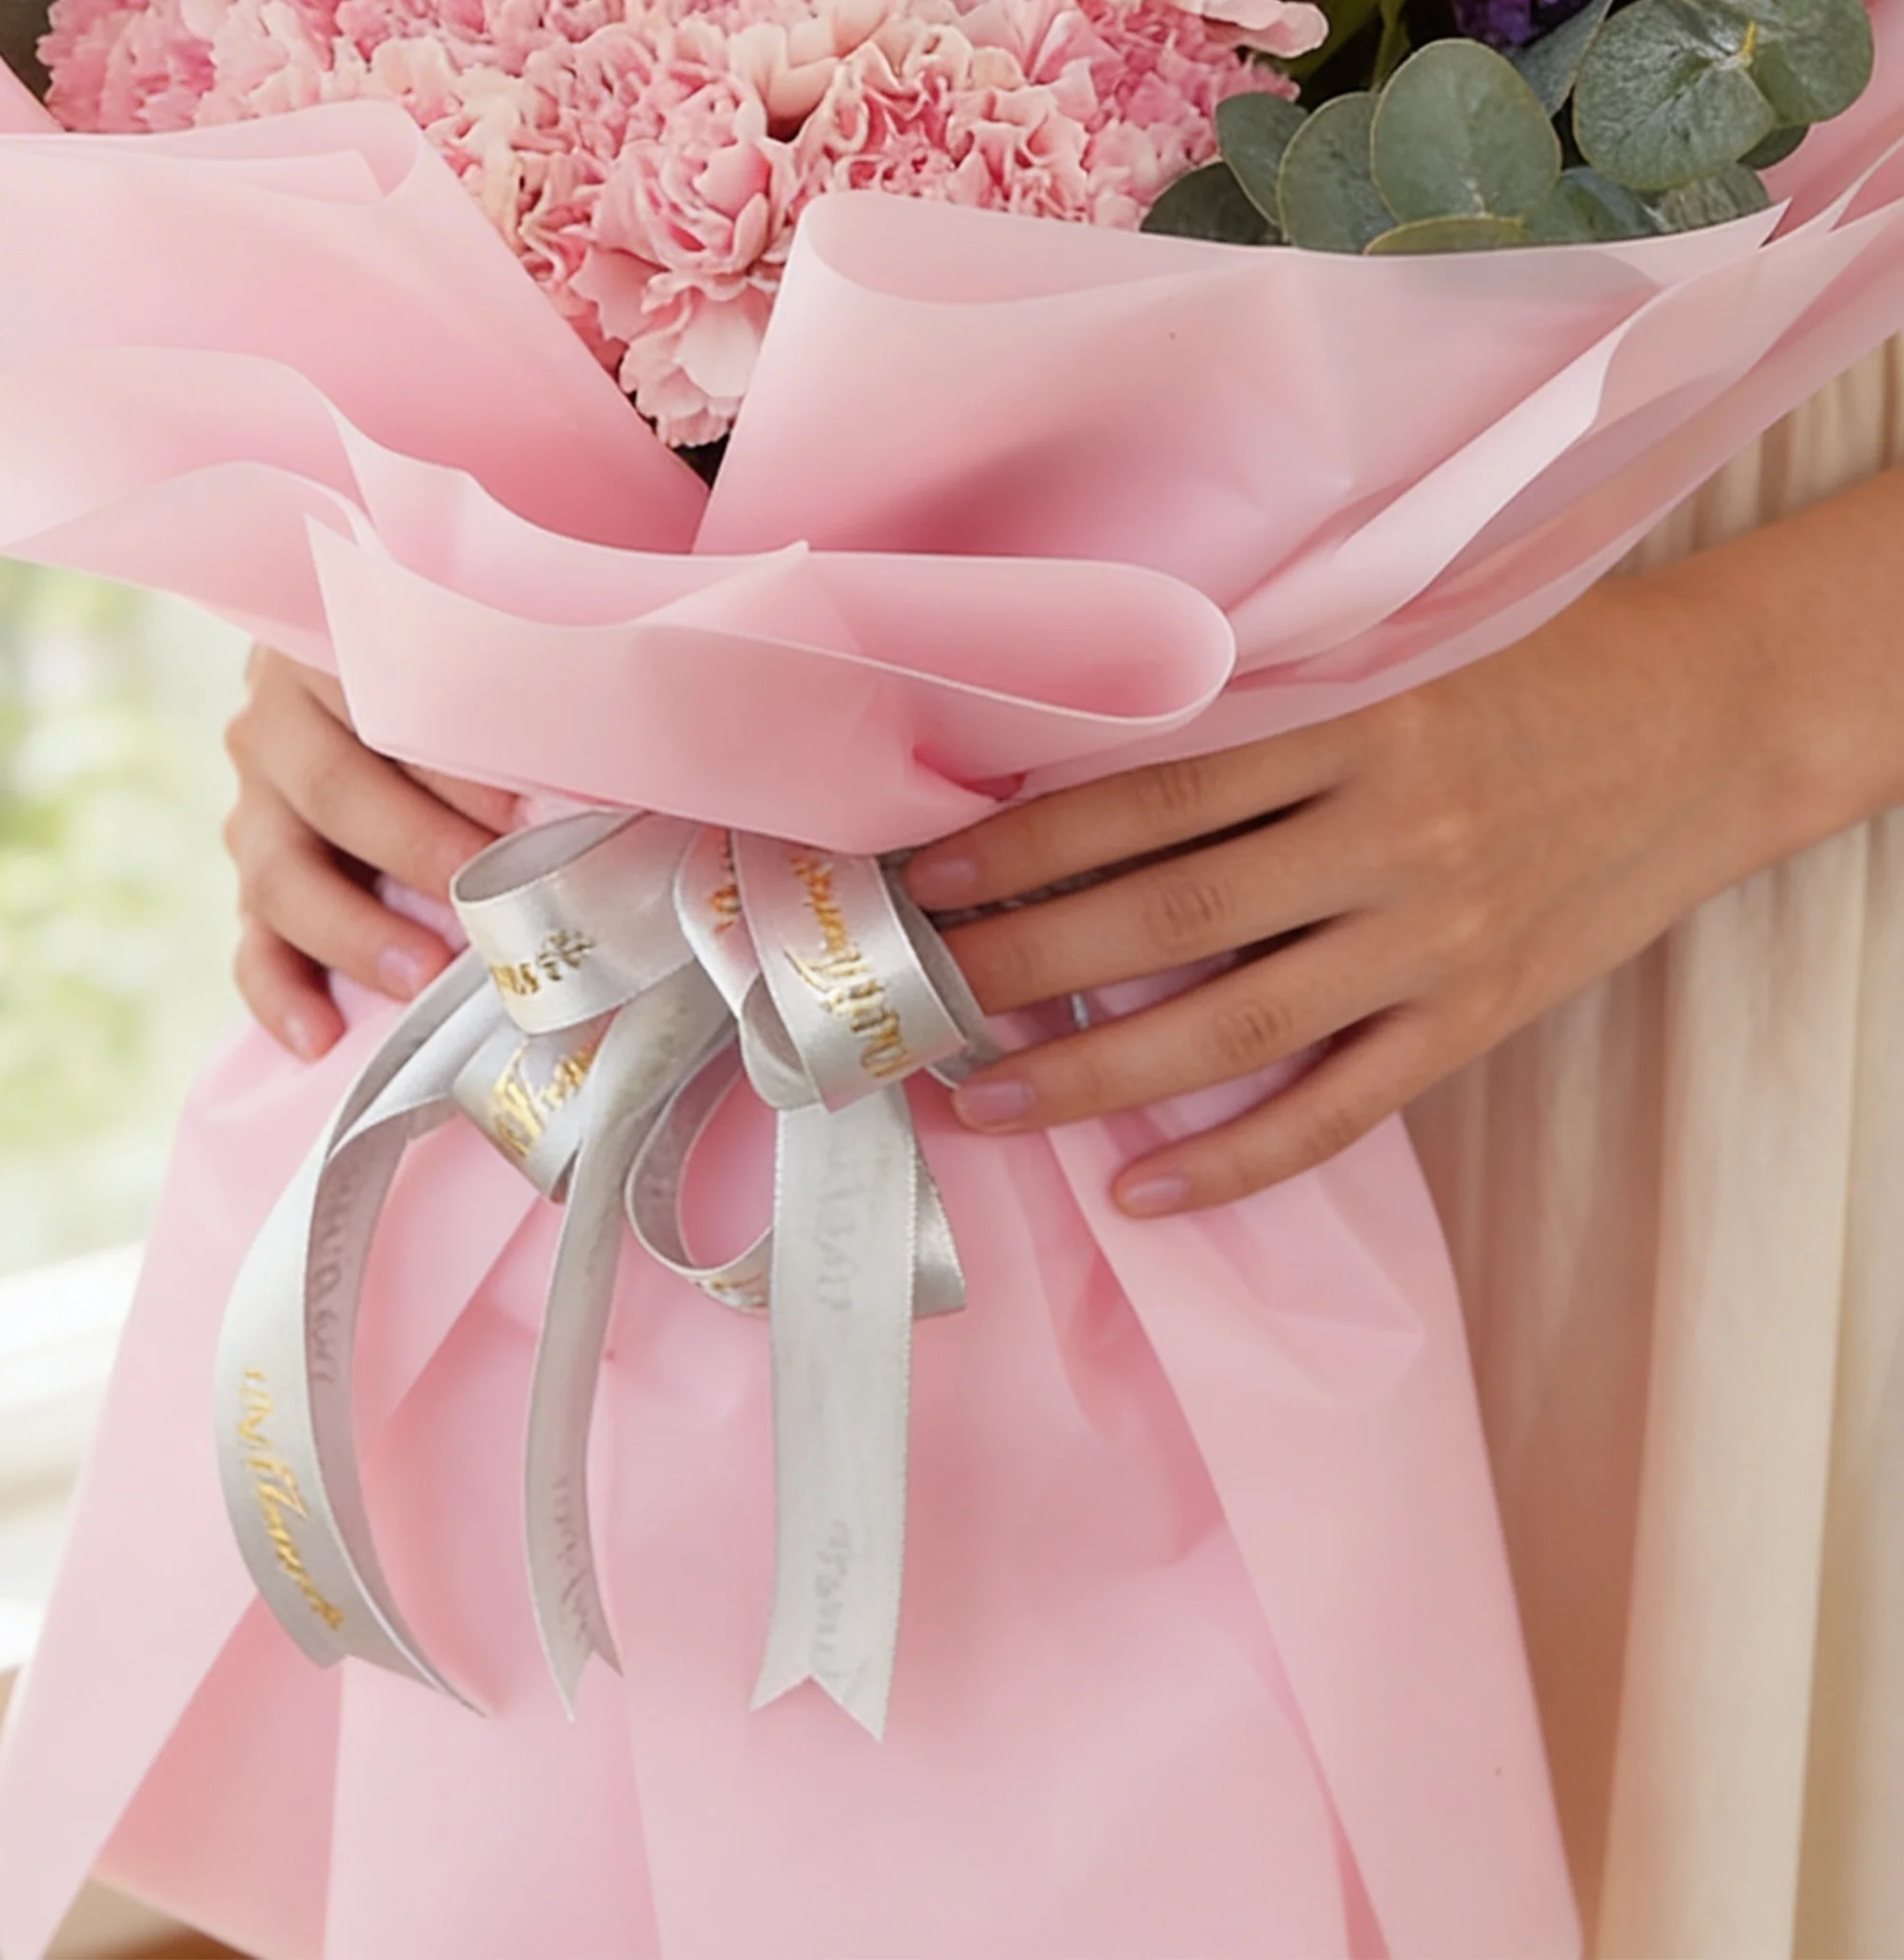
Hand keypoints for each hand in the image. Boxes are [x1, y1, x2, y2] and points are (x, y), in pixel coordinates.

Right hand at [224, 645, 517, 1057]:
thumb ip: (514, 718)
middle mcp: (275, 724)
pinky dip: (282, 995)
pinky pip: (252, 945)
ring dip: (356, 933)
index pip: (385, 707)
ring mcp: (255, 807)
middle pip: (333, 791)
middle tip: (487, 904)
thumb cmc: (456, 684)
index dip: (458, 768)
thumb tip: (599, 791)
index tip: (525, 816)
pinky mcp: (255, 882)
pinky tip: (320, 1040)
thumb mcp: (475, 672)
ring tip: (422, 977)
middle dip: (417, 852)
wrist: (372, 688)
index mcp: (329, 652)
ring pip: (282, 875)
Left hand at [906, 573, 1819, 1216]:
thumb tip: (1087, 772)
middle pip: (1170, 916)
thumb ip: (1264, 714)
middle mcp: (1390, 834)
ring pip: (1236, 1026)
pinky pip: (1342, 1107)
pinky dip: (1238, 1158)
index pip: (1156, 795)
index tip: (927, 879)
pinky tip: (1143, 1190)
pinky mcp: (1475, 1017)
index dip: (1029, 842)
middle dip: (1025, 964)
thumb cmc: (1533, 674)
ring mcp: (1434, 936)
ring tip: (984, 1101)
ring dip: (1095, 1072)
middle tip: (916, 1000)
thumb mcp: (1398, 658)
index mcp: (1355, 725)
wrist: (1711, 728)